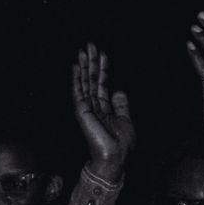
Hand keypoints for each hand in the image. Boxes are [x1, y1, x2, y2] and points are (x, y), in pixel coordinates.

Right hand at [72, 43, 133, 181]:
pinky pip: (79, 91)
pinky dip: (77, 78)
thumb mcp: (126, 120)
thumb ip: (121, 105)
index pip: (102, 84)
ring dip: (84, 66)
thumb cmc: (120, 145)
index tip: (102, 54)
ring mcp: (87, 109)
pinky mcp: (82, 111)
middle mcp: (94, 107)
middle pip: (92, 80)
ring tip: (84, 50)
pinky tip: (77, 66)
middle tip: (89, 45)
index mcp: (104, 109)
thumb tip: (118, 90)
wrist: (113, 159)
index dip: (102, 69)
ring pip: (85, 82)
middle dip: (91, 62)